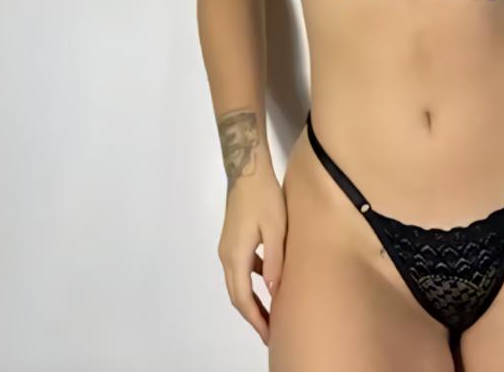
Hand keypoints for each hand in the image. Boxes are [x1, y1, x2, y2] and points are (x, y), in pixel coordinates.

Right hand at [217, 165, 286, 346]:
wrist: (247, 169)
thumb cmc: (264, 197)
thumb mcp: (276, 229)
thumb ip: (274, 261)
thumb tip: (274, 291)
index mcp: (236, 256)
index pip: (242, 298)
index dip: (255, 319)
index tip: (269, 334)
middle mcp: (226, 255)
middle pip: (236, 294)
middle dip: (252, 315)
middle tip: (270, 331)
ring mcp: (227, 246)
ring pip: (237, 282)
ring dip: (251, 298)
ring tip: (270, 311)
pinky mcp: (232, 238)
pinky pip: (240, 267)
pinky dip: (251, 279)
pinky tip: (267, 278)